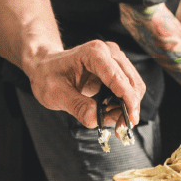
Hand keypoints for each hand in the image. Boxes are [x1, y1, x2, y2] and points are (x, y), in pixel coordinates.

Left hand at [25, 40, 145, 129]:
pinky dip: (123, 102)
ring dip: (127, 106)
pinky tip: (109, 111)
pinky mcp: (117, 67)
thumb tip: (95, 120)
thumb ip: (76, 106)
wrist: (46, 65)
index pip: (118, 78)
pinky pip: (128, 87)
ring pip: (134, 86)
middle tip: (119, 128)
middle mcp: (108, 51)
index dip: (128, 99)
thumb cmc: (47, 76)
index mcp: (93, 53)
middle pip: (131, 82)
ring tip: (110, 119)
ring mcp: (115, 58)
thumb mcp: (54, 94)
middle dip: (129, 107)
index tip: (131, 120)